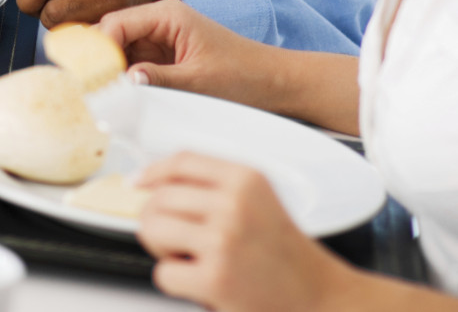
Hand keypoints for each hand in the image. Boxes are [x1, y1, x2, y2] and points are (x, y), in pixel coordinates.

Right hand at [102, 0, 362, 134]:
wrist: (275, 84)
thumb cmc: (244, 77)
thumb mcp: (198, 82)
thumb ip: (157, 80)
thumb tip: (121, 82)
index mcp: (168, 16)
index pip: (116, 24)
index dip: (97, 48)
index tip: (85, 76)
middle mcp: (161, 22)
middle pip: (113, 35)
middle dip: (99, 61)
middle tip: (87, 89)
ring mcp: (162, 40)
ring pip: (121, 52)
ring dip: (111, 72)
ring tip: (99, 97)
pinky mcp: (166, 57)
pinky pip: (135, 65)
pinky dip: (125, 79)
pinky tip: (119, 97)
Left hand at [136, 152, 352, 310]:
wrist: (320, 296)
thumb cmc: (284, 254)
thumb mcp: (258, 201)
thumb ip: (213, 187)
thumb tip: (149, 183)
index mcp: (246, 179)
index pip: (182, 161)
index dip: (153, 171)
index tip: (138, 182)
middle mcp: (234, 204)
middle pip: (159, 197)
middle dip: (157, 221)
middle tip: (177, 241)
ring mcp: (223, 240)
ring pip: (153, 229)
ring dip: (162, 249)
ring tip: (190, 259)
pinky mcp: (216, 278)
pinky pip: (164, 272)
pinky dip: (175, 281)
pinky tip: (201, 283)